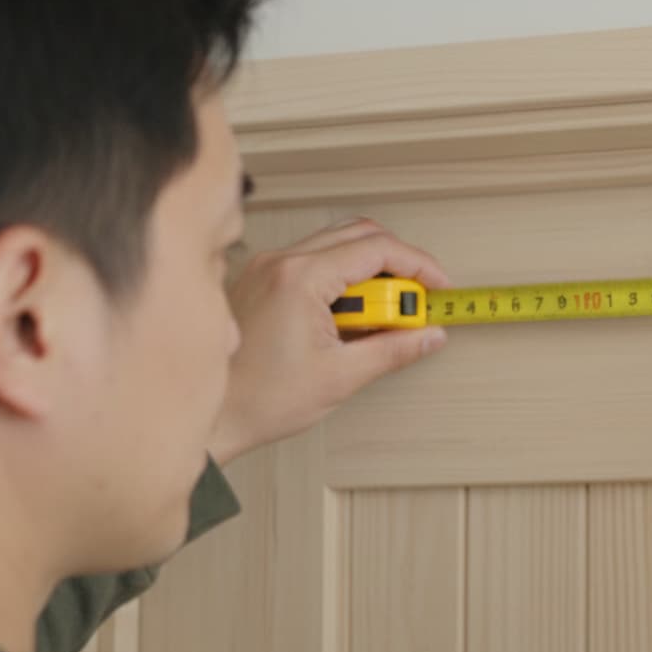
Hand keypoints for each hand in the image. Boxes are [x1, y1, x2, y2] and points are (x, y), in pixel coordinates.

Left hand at [209, 218, 451, 465]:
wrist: (213, 417)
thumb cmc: (260, 399)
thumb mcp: (341, 376)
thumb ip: (393, 350)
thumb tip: (429, 335)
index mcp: (301, 278)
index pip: (377, 249)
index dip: (418, 265)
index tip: (438, 287)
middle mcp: (281, 262)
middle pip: (359, 235)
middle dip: (397, 264)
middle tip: (416, 301)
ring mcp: (267, 268)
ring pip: (337, 245)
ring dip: (369, 272)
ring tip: (383, 316)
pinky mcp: (261, 280)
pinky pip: (314, 261)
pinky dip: (342, 279)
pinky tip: (349, 317)